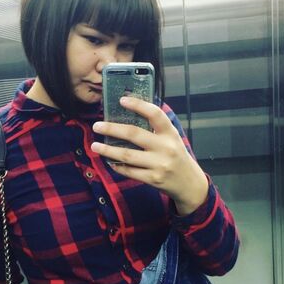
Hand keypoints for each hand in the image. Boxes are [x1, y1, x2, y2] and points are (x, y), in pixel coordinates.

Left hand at [91, 97, 208, 215]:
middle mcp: (165, 148)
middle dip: (112, 129)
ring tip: (94, 146)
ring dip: (108, 150)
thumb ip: (156, 128)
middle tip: (96, 126)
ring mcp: (159, 165)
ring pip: (127, 155)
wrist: (189, 183)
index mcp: (170, 134)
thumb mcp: (172, 138)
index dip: (138, 105)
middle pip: (134, 134)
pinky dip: (117, 166)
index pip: (155, 114)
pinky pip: (130, 171)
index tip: (122, 100)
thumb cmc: (176, 156)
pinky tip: (109, 161)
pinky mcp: (153, 179)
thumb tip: (127, 115)